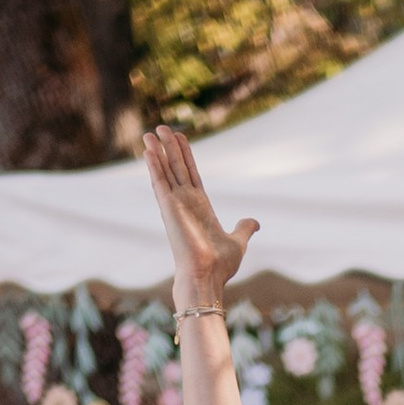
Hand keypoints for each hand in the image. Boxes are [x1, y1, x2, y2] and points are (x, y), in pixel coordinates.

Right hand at [143, 127, 256, 310]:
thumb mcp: (238, 242)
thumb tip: (255, 222)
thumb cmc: (220, 266)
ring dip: (157, 152)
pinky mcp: (168, 209)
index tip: (180, 138)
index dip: (186, 155)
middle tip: (162, 127)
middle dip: (170, 147)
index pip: (191, 174)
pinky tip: (148, 150)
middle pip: (176, 167)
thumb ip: (244, 228)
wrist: (208, 277)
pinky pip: (159, 182)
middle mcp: (185, 203)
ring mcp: (175, 205)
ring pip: (165, 171)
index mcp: (200, 206)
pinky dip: (153, 166)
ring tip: (150, 132)